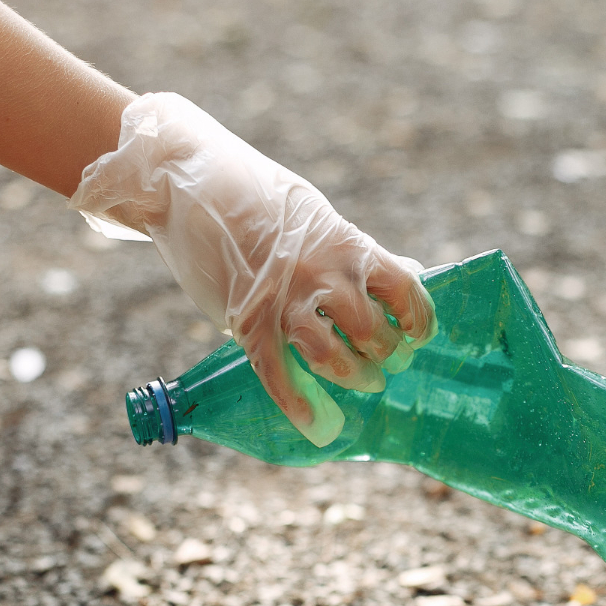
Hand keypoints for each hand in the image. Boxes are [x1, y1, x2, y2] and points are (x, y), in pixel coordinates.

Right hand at [71, 92, 436, 445]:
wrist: (187, 179)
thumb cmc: (259, 200)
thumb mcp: (320, 219)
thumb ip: (360, 254)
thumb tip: (412, 272)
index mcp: (348, 245)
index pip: (405, 290)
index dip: (418, 320)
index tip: (418, 336)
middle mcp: (324, 274)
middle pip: (373, 332)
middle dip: (384, 356)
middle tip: (382, 364)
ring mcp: (285, 300)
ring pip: (333, 357)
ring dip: (352, 377)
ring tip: (361, 380)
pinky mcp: (247, 319)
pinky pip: (279, 374)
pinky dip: (300, 406)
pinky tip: (318, 426)